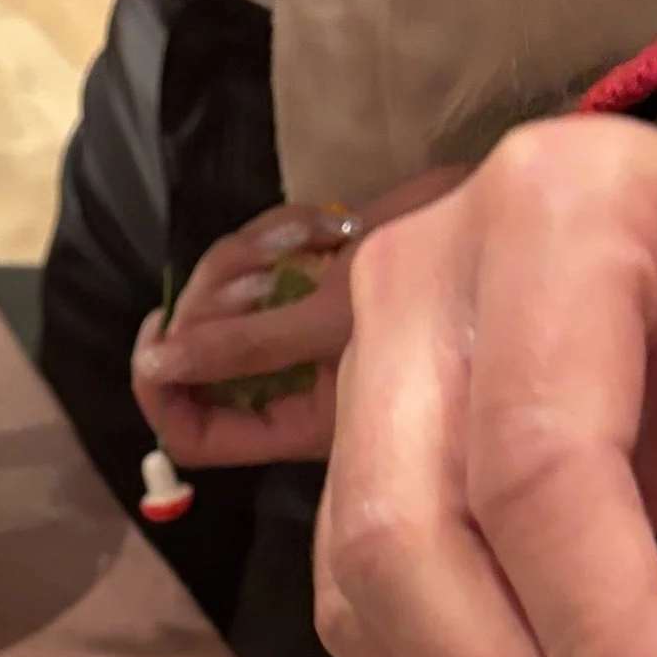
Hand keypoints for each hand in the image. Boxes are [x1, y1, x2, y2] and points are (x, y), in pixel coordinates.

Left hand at [131, 171, 466, 468]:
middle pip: (188, 355)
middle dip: (212, 298)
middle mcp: (282, 383)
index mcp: (292, 423)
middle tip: (258, 263)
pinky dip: (273, 229)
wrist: (498, 227)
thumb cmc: (440, 295)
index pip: (192, 436)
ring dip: (246, 254)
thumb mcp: (333, 321)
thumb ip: (243, 348)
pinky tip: (326, 220)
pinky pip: (247, 254)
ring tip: (310, 235)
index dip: (159, 390)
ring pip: (213, 296)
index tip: (162, 331)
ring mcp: (287, 329)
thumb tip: (159, 364)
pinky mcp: (298, 279)